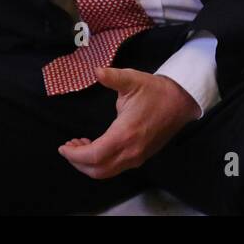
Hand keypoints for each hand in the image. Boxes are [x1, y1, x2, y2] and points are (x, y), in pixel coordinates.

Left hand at [57, 67, 200, 178]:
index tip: (63, 147)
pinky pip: (115, 168)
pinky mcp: (141, 157)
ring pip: (106, 172)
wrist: (181, 102)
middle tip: (68, 147)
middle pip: (97, 170)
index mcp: (125, 134)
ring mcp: (137, 157)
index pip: (94, 156)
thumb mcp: (132, 79)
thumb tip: (96, 70)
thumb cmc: (155, 91)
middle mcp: (130, 151)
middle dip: (78, 162)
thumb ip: (112, 77)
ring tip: (79, 145)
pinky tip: (95, 146)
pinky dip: (101, 163)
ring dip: (89, 164)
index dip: (75, 155)